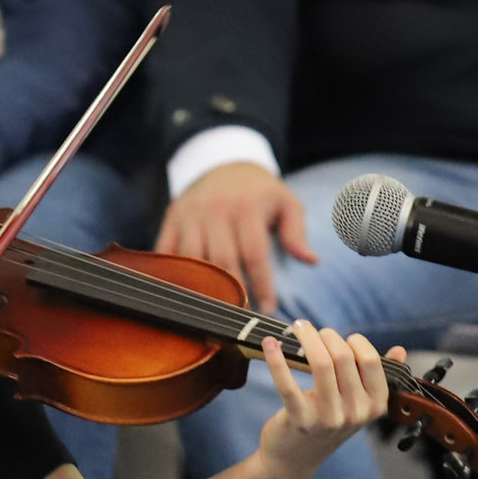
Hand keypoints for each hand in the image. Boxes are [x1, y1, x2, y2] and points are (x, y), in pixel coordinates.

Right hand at [156, 162, 315, 308]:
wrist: (223, 163)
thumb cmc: (260, 191)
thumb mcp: (286, 202)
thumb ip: (297, 232)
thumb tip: (311, 260)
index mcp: (247, 207)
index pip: (255, 254)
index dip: (261, 285)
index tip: (268, 308)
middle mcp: (216, 209)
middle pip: (221, 260)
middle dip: (232, 292)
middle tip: (243, 315)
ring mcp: (191, 214)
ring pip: (193, 259)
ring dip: (203, 287)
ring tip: (216, 309)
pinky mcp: (172, 218)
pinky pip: (167, 251)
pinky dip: (172, 273)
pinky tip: (185, 292)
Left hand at [255, 320, 393, 478]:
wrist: (297, 458)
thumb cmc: (329, 421)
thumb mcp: (358, 404)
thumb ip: (379, 377)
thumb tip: (401, 350)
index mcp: (375, 405)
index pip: (371, 361)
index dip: (355, 341)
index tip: (338, 338)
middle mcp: (356, 413)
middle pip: (344, 357)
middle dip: (326, 335)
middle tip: (310, 329)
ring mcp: (329, 418)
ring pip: (320, 364)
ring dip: (306, 338)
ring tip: (297, 327)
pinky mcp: (300, 420)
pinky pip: (288, 383)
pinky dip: (277, 359)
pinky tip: (270, 343)